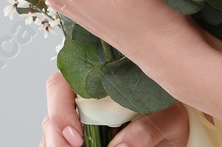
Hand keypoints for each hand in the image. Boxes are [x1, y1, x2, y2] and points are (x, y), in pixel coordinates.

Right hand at [40, 70, 190, 146]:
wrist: (171, 135)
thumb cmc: (168, 117)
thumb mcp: (167, 119)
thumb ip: (146, 129)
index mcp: (98, 80)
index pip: (61, 84)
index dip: (61, 109)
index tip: (77, 137)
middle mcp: (81, 99)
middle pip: (51, 114)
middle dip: (56, 137)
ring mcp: (75, 123)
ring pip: (50, 133)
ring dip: (56, 145)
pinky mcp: (76, 141)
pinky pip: (56, 145)